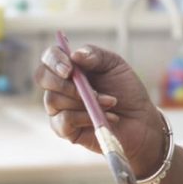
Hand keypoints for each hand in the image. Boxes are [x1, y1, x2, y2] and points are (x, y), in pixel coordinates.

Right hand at [34, 43, 165, 176]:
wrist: (140, 120)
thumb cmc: (126, 90)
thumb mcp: (116, 65)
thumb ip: (96, 55)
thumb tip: (74, 55)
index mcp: (71, 66)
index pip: (49, 56)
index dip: (54, 60)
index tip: (70, 69)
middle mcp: (60, 85)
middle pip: (42, 76)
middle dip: (64, 83)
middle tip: (89, 89)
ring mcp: (60, 107)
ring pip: (54, 99)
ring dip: (85, 100)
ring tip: (111, 102)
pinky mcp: (64, 128)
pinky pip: (64, 120)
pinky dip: (86, 117)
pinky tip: (107, 117)